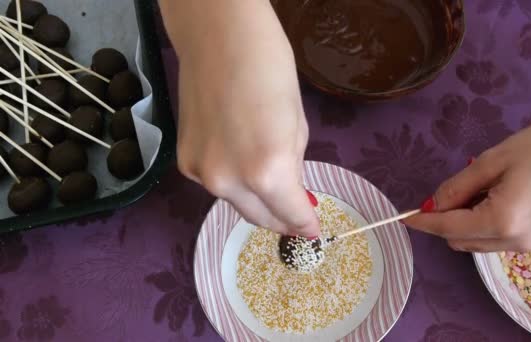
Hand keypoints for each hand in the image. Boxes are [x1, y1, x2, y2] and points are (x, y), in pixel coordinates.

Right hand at [160, 0, 319, 235]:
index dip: (306, 225)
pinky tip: (240, 159)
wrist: (218, 38)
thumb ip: (293, 168)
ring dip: (257, 201)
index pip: (292, 215)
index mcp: (267, 172)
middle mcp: (230, 182)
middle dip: (282, 221)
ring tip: (270, 183)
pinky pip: (217, 184)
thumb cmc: (270, 70)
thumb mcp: (297, 125)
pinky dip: (232, 181)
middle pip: (260, 218)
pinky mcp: (183, 162)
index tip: (314, 231)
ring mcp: (202, 174)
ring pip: (236, 203)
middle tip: (297, 218)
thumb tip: (293, 194)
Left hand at [404, 97, 530, 251]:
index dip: (423, 222)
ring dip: (465, 223)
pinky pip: (499, 239)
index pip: (448, 228)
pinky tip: (497, 197)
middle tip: (449, 190)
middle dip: (445, 221)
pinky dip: (485, 224)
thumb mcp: (492, 161)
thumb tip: (430, 205)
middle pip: (460, 241)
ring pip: (478, 243)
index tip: (403, 217)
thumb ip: (456, 187)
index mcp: (502, 221)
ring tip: (479, 189)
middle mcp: (516, 242)